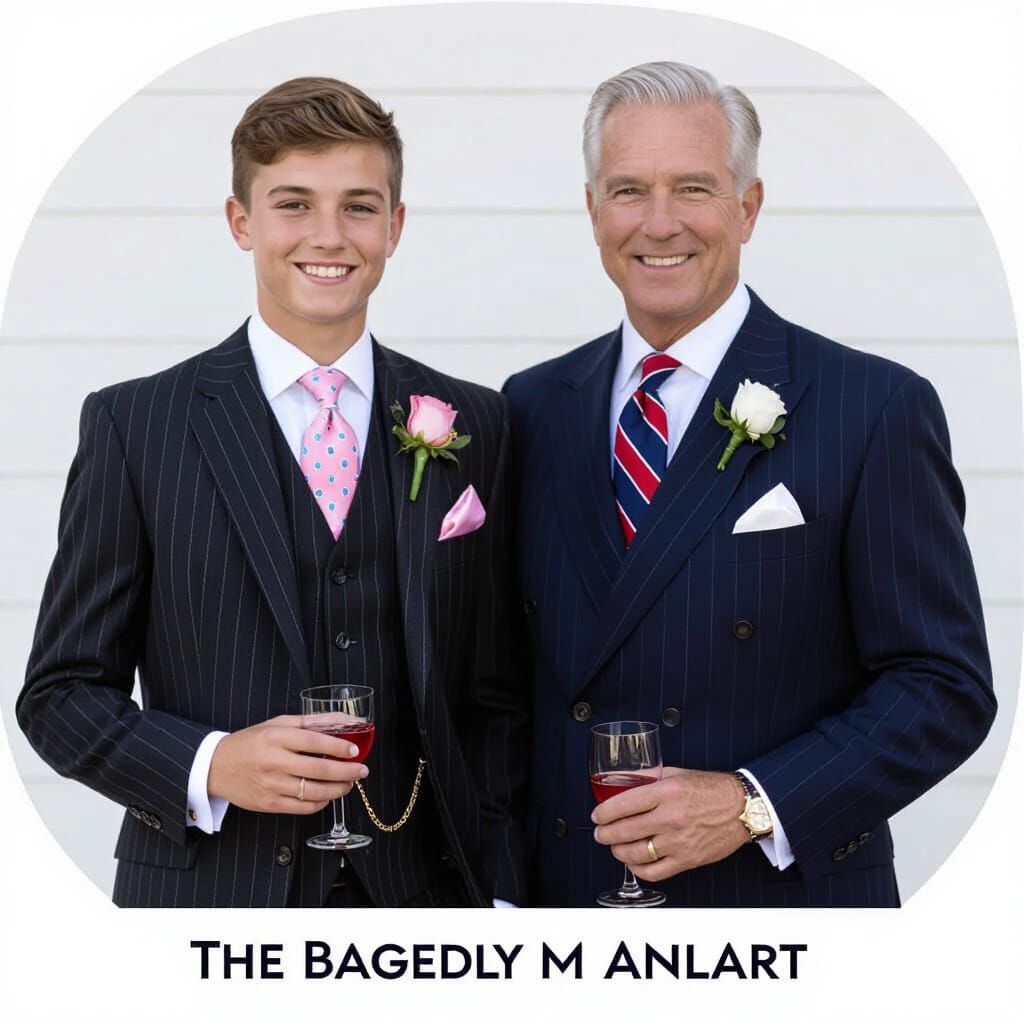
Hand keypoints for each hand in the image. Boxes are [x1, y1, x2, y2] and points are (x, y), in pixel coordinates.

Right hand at [208, 714, 367, 814]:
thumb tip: (344, 719)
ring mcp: (271, 785)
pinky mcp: (269, 804)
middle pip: (319, 769)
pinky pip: (303, 808)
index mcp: (276, 737)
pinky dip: (321, 803)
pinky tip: (328, 795)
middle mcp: (274, 761)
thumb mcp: (277, 724)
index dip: (339, 746)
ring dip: (338, 789)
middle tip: (361, 770)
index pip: (315, 741)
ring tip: (348, 783)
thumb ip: (311, 721)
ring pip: (314, 792)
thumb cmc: (250, 742)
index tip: (355, 750)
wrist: (216, 766)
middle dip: (347, 771)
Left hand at [591, 767, 748, 881]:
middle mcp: (670, 818)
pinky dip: (638, 869)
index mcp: (666, 793)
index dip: (604, 812)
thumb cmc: (712, 789)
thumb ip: (650, 777)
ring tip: (614, 847)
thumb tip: (624, 779)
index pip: (623, 805)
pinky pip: (654, 872)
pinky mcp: (688, 859)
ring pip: (635, 853)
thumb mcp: (677, 773)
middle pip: (625, 831)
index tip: (597, 815)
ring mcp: (679, 842)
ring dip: (618, 851)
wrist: (743, 808)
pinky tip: (633, 863)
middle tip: (599, 833)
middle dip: (605, 834)